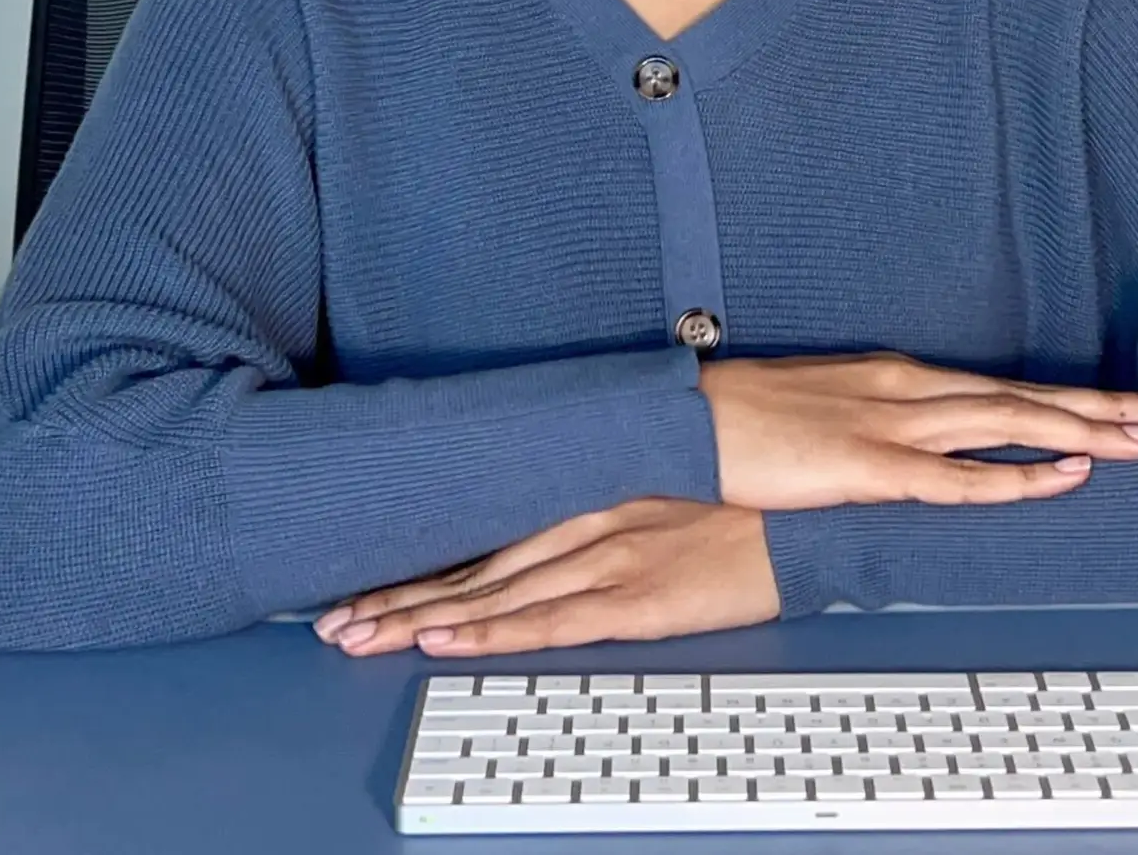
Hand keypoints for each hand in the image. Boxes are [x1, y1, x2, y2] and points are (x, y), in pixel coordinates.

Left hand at [313, 498, 778, 657]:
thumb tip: (549, 540)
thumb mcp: (657, 496)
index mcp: (588, 498)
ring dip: (424, 617)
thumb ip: (602, 512)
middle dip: (399, 595)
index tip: (362, 579)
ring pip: (496, 595)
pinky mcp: (638, 599)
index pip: (486, 538)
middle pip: (475, 568)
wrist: (802, 514)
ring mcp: (608, 559)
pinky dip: (493, 633)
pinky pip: (551, 621)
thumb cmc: (733, 504)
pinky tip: (447, 641)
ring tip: (363, 635)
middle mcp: (586, 523)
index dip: (420, 564)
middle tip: (335, 620)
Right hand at [700, 352, 1137, 510]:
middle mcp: (905, 390)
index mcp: (895, 378)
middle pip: (1020, 399)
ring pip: (1005, 425)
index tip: (1123, 401)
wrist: (684, 417)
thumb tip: (910, 442)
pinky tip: (1060, 479)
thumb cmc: (744, 416)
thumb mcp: (822, 408)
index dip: (1066, 398)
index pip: (1000, 387)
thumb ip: (872, 420)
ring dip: (1080, 433)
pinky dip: (1015, 478)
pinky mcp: (865, 465)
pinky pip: (954, 479)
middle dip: (1099, 407)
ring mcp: (888, 424)